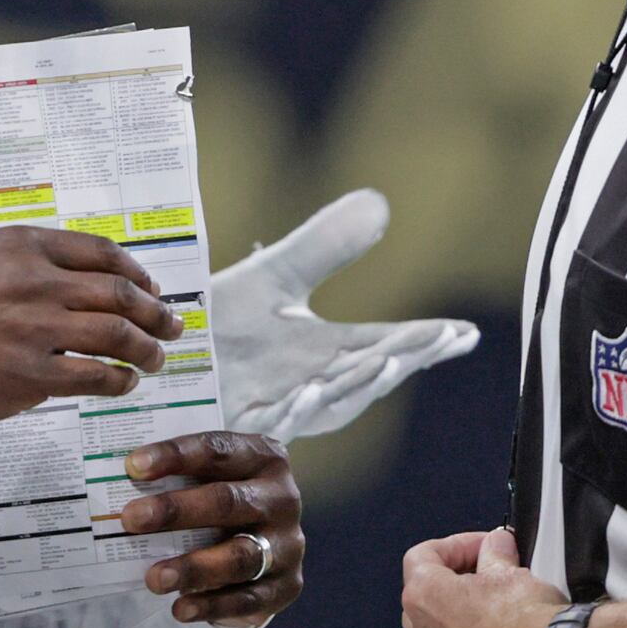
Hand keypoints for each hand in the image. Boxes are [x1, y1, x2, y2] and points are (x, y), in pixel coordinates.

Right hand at [0, 226, 180, 431]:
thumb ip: (35, 264)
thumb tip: (95, 282)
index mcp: (22, 246)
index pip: (101, 252)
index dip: (138, 273)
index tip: (152, 289)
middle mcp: (33, 280)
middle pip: (119, 292)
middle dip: (156, 312)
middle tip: (170, 325)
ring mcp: (34, 328)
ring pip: (117, 334)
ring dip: (147, 349)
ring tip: (154, 359)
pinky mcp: (32, 374)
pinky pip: (96, 376)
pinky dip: (119, 381)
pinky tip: (123, 383)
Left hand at [119, 431, 303, 627]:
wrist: (263, 541)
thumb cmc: (221, 499)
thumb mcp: (207, 478)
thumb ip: (176, 477)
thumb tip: (115, 485)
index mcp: (263, 457)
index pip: (217, 450)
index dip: (174, 456)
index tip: (132, 466)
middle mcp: (282, 498)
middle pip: (227, 501)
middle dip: (176, 511)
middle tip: (131, 519)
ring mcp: (287, 544)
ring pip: (240, 556)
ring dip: (193, 567)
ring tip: (154, 578)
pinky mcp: (287, 585)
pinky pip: (249, 599)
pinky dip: (213, 606)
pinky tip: (180, 608)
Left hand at [212, 192, 478, 442]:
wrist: (160, 359)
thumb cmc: (220, 324)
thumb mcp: (275, 277)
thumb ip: (325, 246)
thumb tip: (378, 203)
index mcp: (328, 354)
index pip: (391, 345)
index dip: (428, 341)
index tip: (466, 331)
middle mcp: (312, 385)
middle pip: (369, 374)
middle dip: (405, 358)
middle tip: (439, 340)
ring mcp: (277, 409)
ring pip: (329, 401)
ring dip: (358, 382)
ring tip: (387, 359)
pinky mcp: (238, 424)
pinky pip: (270, 420)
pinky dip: (293, 407)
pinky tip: (310, 388)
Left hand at [400, 528, 562, 627]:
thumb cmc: (533, 623)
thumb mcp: (514, 575)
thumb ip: (495, 558)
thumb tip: (495, 546)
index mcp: (426, 601)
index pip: (421, 558)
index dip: (454, 547)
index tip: (483, 549)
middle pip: (425, 608)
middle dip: (454, 593)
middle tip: (490, 586)